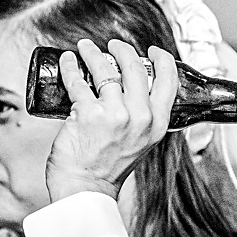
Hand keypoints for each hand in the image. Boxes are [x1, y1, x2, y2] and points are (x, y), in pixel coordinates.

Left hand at [44, 38, 178, 202]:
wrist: (85, 190)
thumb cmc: (107, 170)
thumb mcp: (139, 144)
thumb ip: (142, 122)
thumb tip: (133, 96)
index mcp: (156, 124)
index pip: (169, 81)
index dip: (162, 60)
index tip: (152, 51)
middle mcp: (140, 117)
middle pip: (135, 68)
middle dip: (122, 50)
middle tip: (112, 46)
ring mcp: (114, 114)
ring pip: (105, 69)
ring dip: (92, 52)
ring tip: (85, 48)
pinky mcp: (87, 113)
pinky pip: (77, 80)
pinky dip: (71, 66)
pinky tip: (68, 60)